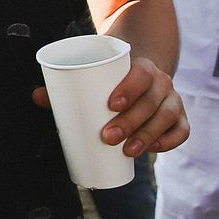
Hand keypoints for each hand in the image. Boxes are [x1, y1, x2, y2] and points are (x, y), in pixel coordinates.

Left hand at [32, 56, 188, 157]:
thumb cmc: (112, 77)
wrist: (143, 71)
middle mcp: (162, 82)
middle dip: (132, 121)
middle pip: (152, 102)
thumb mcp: (95, 75)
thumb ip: (67, 86)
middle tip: (108, 136)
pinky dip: (170, 141)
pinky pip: (182, 131)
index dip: (130, 89)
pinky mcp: (179, 117)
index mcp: (142, 67)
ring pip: (167, 117)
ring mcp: (173, 100)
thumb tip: (36, 97)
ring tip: (128, 151)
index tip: (111, 105)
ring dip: (149, 135)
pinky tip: (153, 150)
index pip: (141, 75)